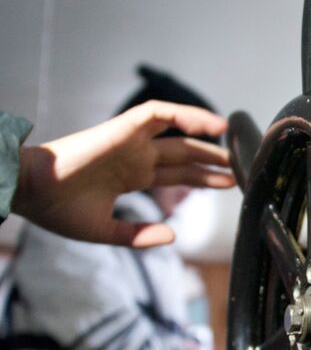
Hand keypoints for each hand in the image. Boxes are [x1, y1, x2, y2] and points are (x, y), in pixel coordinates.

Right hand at [11, 101, 233, 246]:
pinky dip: (186, 115)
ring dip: (207, 136)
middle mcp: (134, 157)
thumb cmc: (57, 210)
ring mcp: (130, 142)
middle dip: (213, 160)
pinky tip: (212, 125)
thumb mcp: (105, 232)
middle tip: (241, 166)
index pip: (176, 175)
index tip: (228, 185)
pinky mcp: (123, 128)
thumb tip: (173, 236)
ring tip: (234, 143)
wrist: (30, 192)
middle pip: (184, 155)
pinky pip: (160, 113)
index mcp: (130, 177)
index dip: (203, 179)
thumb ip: (138, 235)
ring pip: (178, 133)